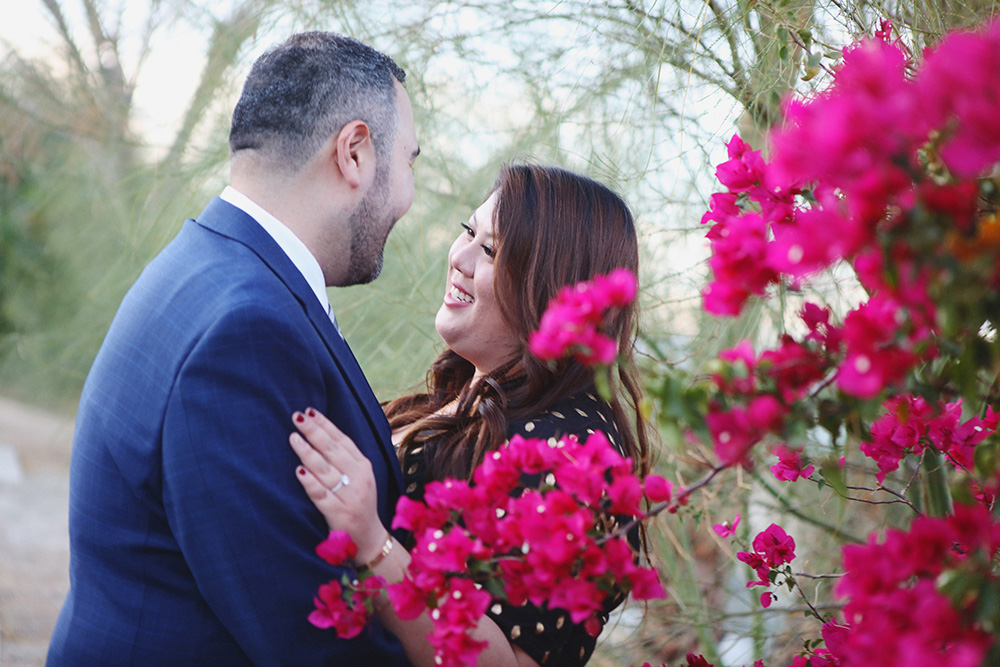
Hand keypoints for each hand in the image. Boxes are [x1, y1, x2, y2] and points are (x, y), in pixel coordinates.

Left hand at [289, 408, 388, 564]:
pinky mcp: (338, 513)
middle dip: (314, 431)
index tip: (310, 411)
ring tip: (293, 438)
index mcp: (364, 467)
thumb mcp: (359, 478)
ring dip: (307, 452)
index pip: (343, 440)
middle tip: (297, 417)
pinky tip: (299, 470)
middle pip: (332, 450)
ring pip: (325, 469)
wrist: (368, 538)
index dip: (326, 425)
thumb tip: (321, 433)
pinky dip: (310, 482)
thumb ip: (345, 459)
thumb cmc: (358, 503)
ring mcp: (349, 497)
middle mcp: (359, 479)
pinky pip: (321, 494)